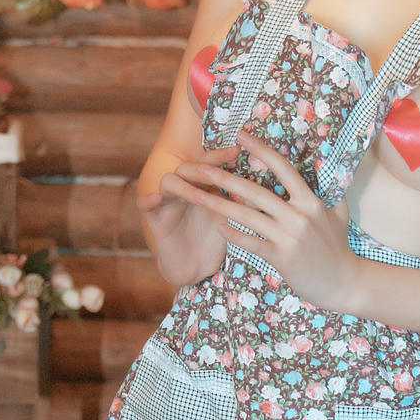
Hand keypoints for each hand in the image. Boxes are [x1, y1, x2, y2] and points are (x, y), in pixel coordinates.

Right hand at [139, 146, 234, 285]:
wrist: (196, 268)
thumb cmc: (217, 240)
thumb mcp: (233, 218)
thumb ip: (246, 200)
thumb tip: (273, 187)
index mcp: (205, 185)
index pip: (210, 164)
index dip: (221, 156)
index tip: (237, 150)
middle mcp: (185, 189)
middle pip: (189, 168)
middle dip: (202, 168)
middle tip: (215, 172)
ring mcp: (169, 202)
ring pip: (169, 181)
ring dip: (183, 186)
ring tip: (197, 195)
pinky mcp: (156, 219)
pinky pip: (145, 204)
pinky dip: (148, 199)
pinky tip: (155, 198)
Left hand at [172, 131, 360, 311]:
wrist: (344, 283)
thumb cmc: (338, 248)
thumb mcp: (338, 215)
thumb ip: (329, 193)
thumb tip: (325, 170)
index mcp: (311, 201)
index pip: (283, 168)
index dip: (261, 150)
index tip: (241, 136)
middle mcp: (300, 215)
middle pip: (257, 191)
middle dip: (226, 178)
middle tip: (202, 167)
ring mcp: (290, 237)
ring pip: (249, 217)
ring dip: (220, 205)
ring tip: (198, 196)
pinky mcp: (282, 257)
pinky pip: (252, 243)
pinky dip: (234, 235)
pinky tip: (218, 227)